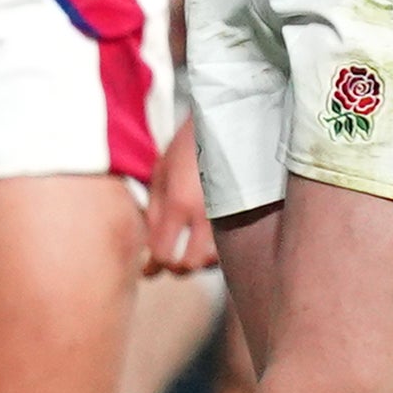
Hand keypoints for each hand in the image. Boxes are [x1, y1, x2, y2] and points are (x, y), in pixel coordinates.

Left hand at [142, 114, 214, 274]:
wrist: (225, 123)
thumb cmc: (187, 146)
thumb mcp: (160, 174)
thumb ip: (152, 213)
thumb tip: (147, 250)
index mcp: (178, 203)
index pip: (164, 254)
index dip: (154, 265)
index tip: (148, 268)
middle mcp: (205, 214)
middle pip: (189, 265)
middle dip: (175, 267)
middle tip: (168, 261)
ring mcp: (229, 215)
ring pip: (212, 260)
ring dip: (198, 261)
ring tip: (188, 249)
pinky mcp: (245, 213)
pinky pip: (230, 247)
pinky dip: (217, 251)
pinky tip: (207, 241)